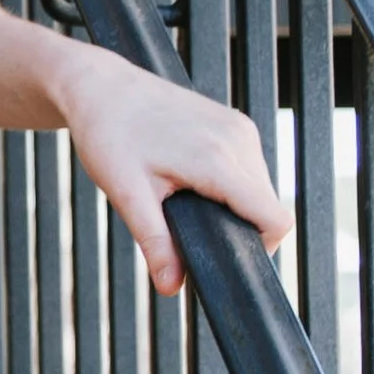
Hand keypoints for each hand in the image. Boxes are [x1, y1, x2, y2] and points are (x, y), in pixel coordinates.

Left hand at [60, 47, 291, 297]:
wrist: (100, 87)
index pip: (273, 218)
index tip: (224, 258)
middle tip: (188, 231)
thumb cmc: (108, 134)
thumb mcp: (126, 194)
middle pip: (267, 206)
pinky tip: (191, 181)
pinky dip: (229, 184)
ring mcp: (239, 127)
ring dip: (233, 205)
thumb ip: (154, 242)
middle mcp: (238, 139)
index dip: (259, 249)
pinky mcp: (234, 122)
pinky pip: (248, 166)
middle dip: (237, 228)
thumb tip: (170, 286)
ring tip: (184, 201)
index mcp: (218, 159)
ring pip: (259, 187)